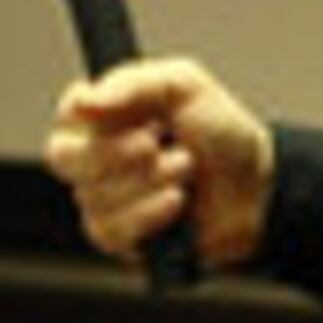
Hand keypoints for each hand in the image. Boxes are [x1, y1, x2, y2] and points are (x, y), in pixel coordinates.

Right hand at [46, 56, 273, 272]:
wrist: (257, 188)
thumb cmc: (221, 134)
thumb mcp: (187, 87)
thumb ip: (135, 84)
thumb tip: (86, 100)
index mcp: (106, 115)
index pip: (67, 112)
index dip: (85, 115)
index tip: (113, 112)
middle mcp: (96, 157)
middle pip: (65, 157)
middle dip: (115, 152)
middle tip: (156, 144)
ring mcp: (103, 199)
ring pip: (93, 195)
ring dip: (148, 182)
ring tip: (185, 170)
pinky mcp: (119, 238)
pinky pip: (111, 230)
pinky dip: (149, 214)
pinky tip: (177, 203)